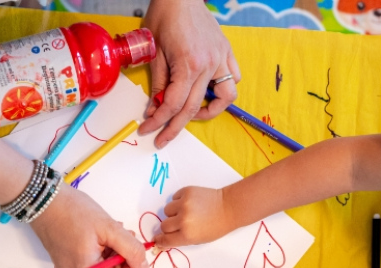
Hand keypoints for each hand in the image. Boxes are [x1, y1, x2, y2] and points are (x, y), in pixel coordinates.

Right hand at [30, 187, 149, 267]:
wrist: (43, 200)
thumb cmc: (72, 211)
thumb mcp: (109, 227)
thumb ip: (131, 249)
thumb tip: (144, 267)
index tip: (131, 253)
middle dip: (122, 259)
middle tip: (122, 235)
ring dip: (113, 252)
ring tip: (108, 231)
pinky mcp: (67, 263)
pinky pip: (93, 264)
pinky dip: (101, 251)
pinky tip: (98, 234)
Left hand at [139, 0, 240, 147]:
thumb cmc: (164, 15)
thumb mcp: (154, 51)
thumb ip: (158, 82)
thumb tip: (155, 108)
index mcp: (188, 64)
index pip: (173, 104)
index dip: (158, 120)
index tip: (147, 129)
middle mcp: (208, 65)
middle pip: (193, 108)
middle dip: (174, 127)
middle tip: (161, 139)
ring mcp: (221, 59)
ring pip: (224, 97)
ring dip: (208, 112)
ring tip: (190, 116)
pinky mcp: (226, 52)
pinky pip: (232, 79)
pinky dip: (222, 91)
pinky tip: (206, 93)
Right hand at [155, 186, 232, 247]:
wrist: (228, 207)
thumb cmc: (215, 227)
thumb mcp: (198, 239)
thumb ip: (180, 239)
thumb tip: (162, 240)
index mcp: (187, 235)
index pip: (165, 240)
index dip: (161, 240)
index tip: (159, 239)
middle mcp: (183, 220)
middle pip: (164, 225)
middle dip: (169, 226)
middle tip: (179, 224)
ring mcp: (184, 204)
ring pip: (167, 210)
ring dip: (173, 212)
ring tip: (187, 211)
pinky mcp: (186, 192)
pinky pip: (174, 198)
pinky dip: (179, 201)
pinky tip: (190, 203)